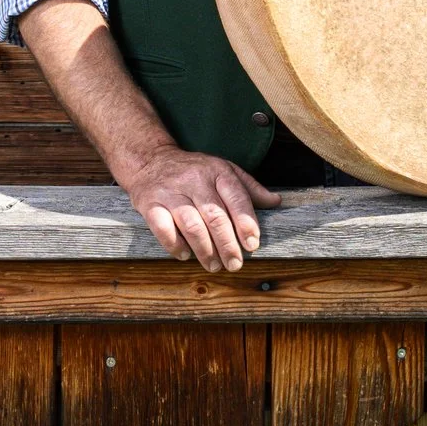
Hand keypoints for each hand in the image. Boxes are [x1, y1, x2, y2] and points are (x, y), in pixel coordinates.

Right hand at [120, 144, 278, 271]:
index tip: (252, 244)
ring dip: (205, 250)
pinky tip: (185, 255)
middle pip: (215, 215)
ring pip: (191, 224)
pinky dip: (175, 245)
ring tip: (214, 265)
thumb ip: (249, 188)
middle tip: (235, 264)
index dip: (246, 222)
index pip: (236, 197)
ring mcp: (171, 192)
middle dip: (227, 244)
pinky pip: (163, 228)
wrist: (151, 161)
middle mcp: (194, 180)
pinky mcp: (150, 204)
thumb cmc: (194, 171)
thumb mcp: (224, 170)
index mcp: (217, 171)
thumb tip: (276, 202)